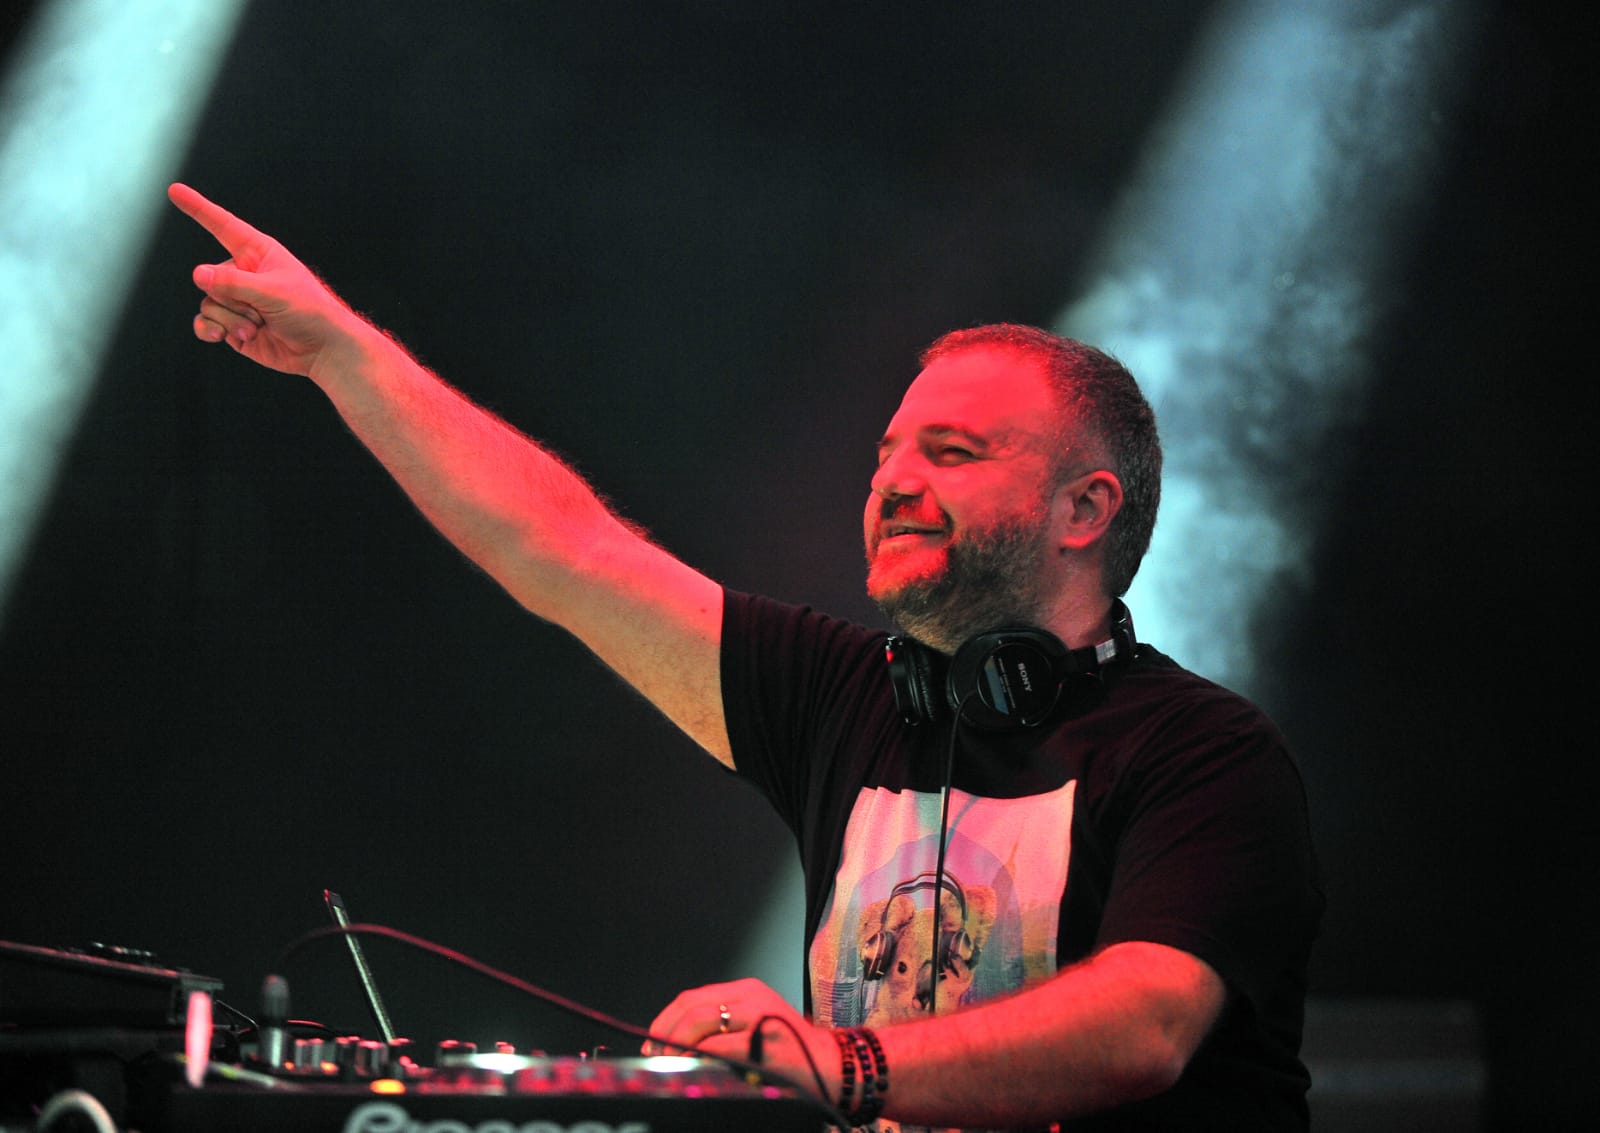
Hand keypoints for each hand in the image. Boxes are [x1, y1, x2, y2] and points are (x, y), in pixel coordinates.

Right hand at [167, 183, 366, 378]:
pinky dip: (211, 330)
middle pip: (211, 278)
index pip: (222, 226)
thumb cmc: (310, 312)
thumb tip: (198, 275)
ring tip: (258, 327)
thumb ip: (234, 283)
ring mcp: (237, 300)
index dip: (198, 208)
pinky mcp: (232, 324)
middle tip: (263, 311)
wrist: (323, 350)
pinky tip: (223, 336)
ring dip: (231, 320)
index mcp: (258, 253)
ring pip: (208, 303)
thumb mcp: (273, 292)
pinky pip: (205, 322)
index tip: (175, 191)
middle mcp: (243, 273)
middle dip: (232, 299)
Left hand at [644, 977, 837, 1103]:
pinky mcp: (768, 1041)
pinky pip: (722, 1046)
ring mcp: (762, 1016)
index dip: (666, 1019)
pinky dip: (699, 1056)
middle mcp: (753, 997)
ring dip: (677, 1044)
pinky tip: (692, 1067)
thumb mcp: (757, 1026)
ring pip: (702, 1021)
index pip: (693, 998)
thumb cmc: (792, 1052)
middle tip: (654, 1055)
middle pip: (692, 1006)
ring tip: (668, 1062)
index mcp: (747, 991)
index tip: (652, 1041)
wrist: (835, 1066)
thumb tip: (677, 1042)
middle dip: (664, 1031)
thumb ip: (724, 1027)